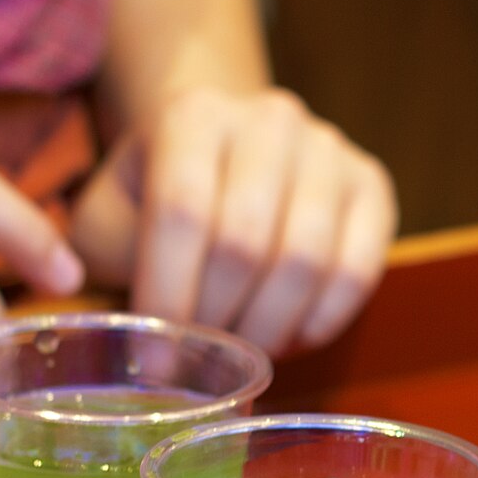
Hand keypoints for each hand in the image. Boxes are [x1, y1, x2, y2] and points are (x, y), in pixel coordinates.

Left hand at [70, 87, 396, 355]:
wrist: (229, 144)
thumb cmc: (158, 195)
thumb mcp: (111, 216)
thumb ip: (105, 262)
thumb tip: (119, 340)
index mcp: (193, 114)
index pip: (183, 212)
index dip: (169, 295)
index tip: (154, 361)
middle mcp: (269, 118)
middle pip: (247, 240)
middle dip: (218, 319)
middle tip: (201, 363)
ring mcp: (330, 148)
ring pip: (308, 259)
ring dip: (271, 327)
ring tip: (244, 355)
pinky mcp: (372, 184)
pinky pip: (358, 269)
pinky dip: (323, 320)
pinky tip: (292, 337)